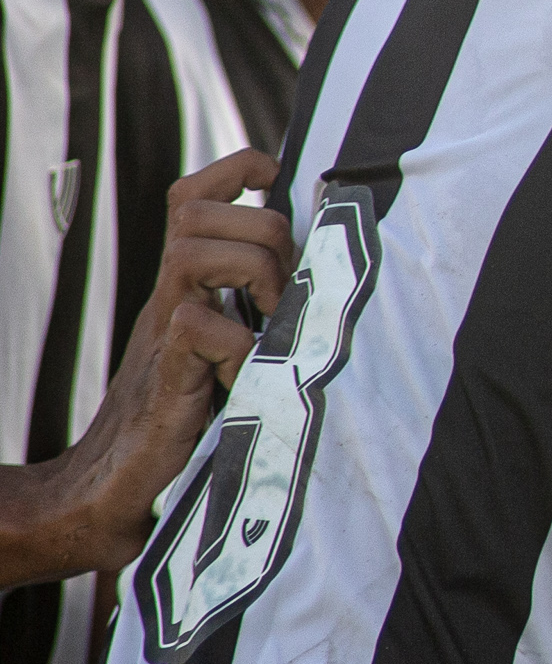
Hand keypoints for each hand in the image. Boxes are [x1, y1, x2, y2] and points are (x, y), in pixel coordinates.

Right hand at [50, 150, 289, 575]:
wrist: (114, 494)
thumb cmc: (187, 425)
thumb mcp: (228, 351)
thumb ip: (256, 313)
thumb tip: (325, 279)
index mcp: (187, 289)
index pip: (195, 199)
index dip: (236, 169)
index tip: (276, 178)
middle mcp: (172, 300)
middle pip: (197, 211)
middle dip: (260, 227)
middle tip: (280, 287)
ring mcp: (165, 337)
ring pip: (193, 251)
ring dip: (250, 274)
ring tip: (266, 320)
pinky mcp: (168, 381)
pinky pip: (197, 326)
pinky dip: (237, 344)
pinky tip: (247, 373)